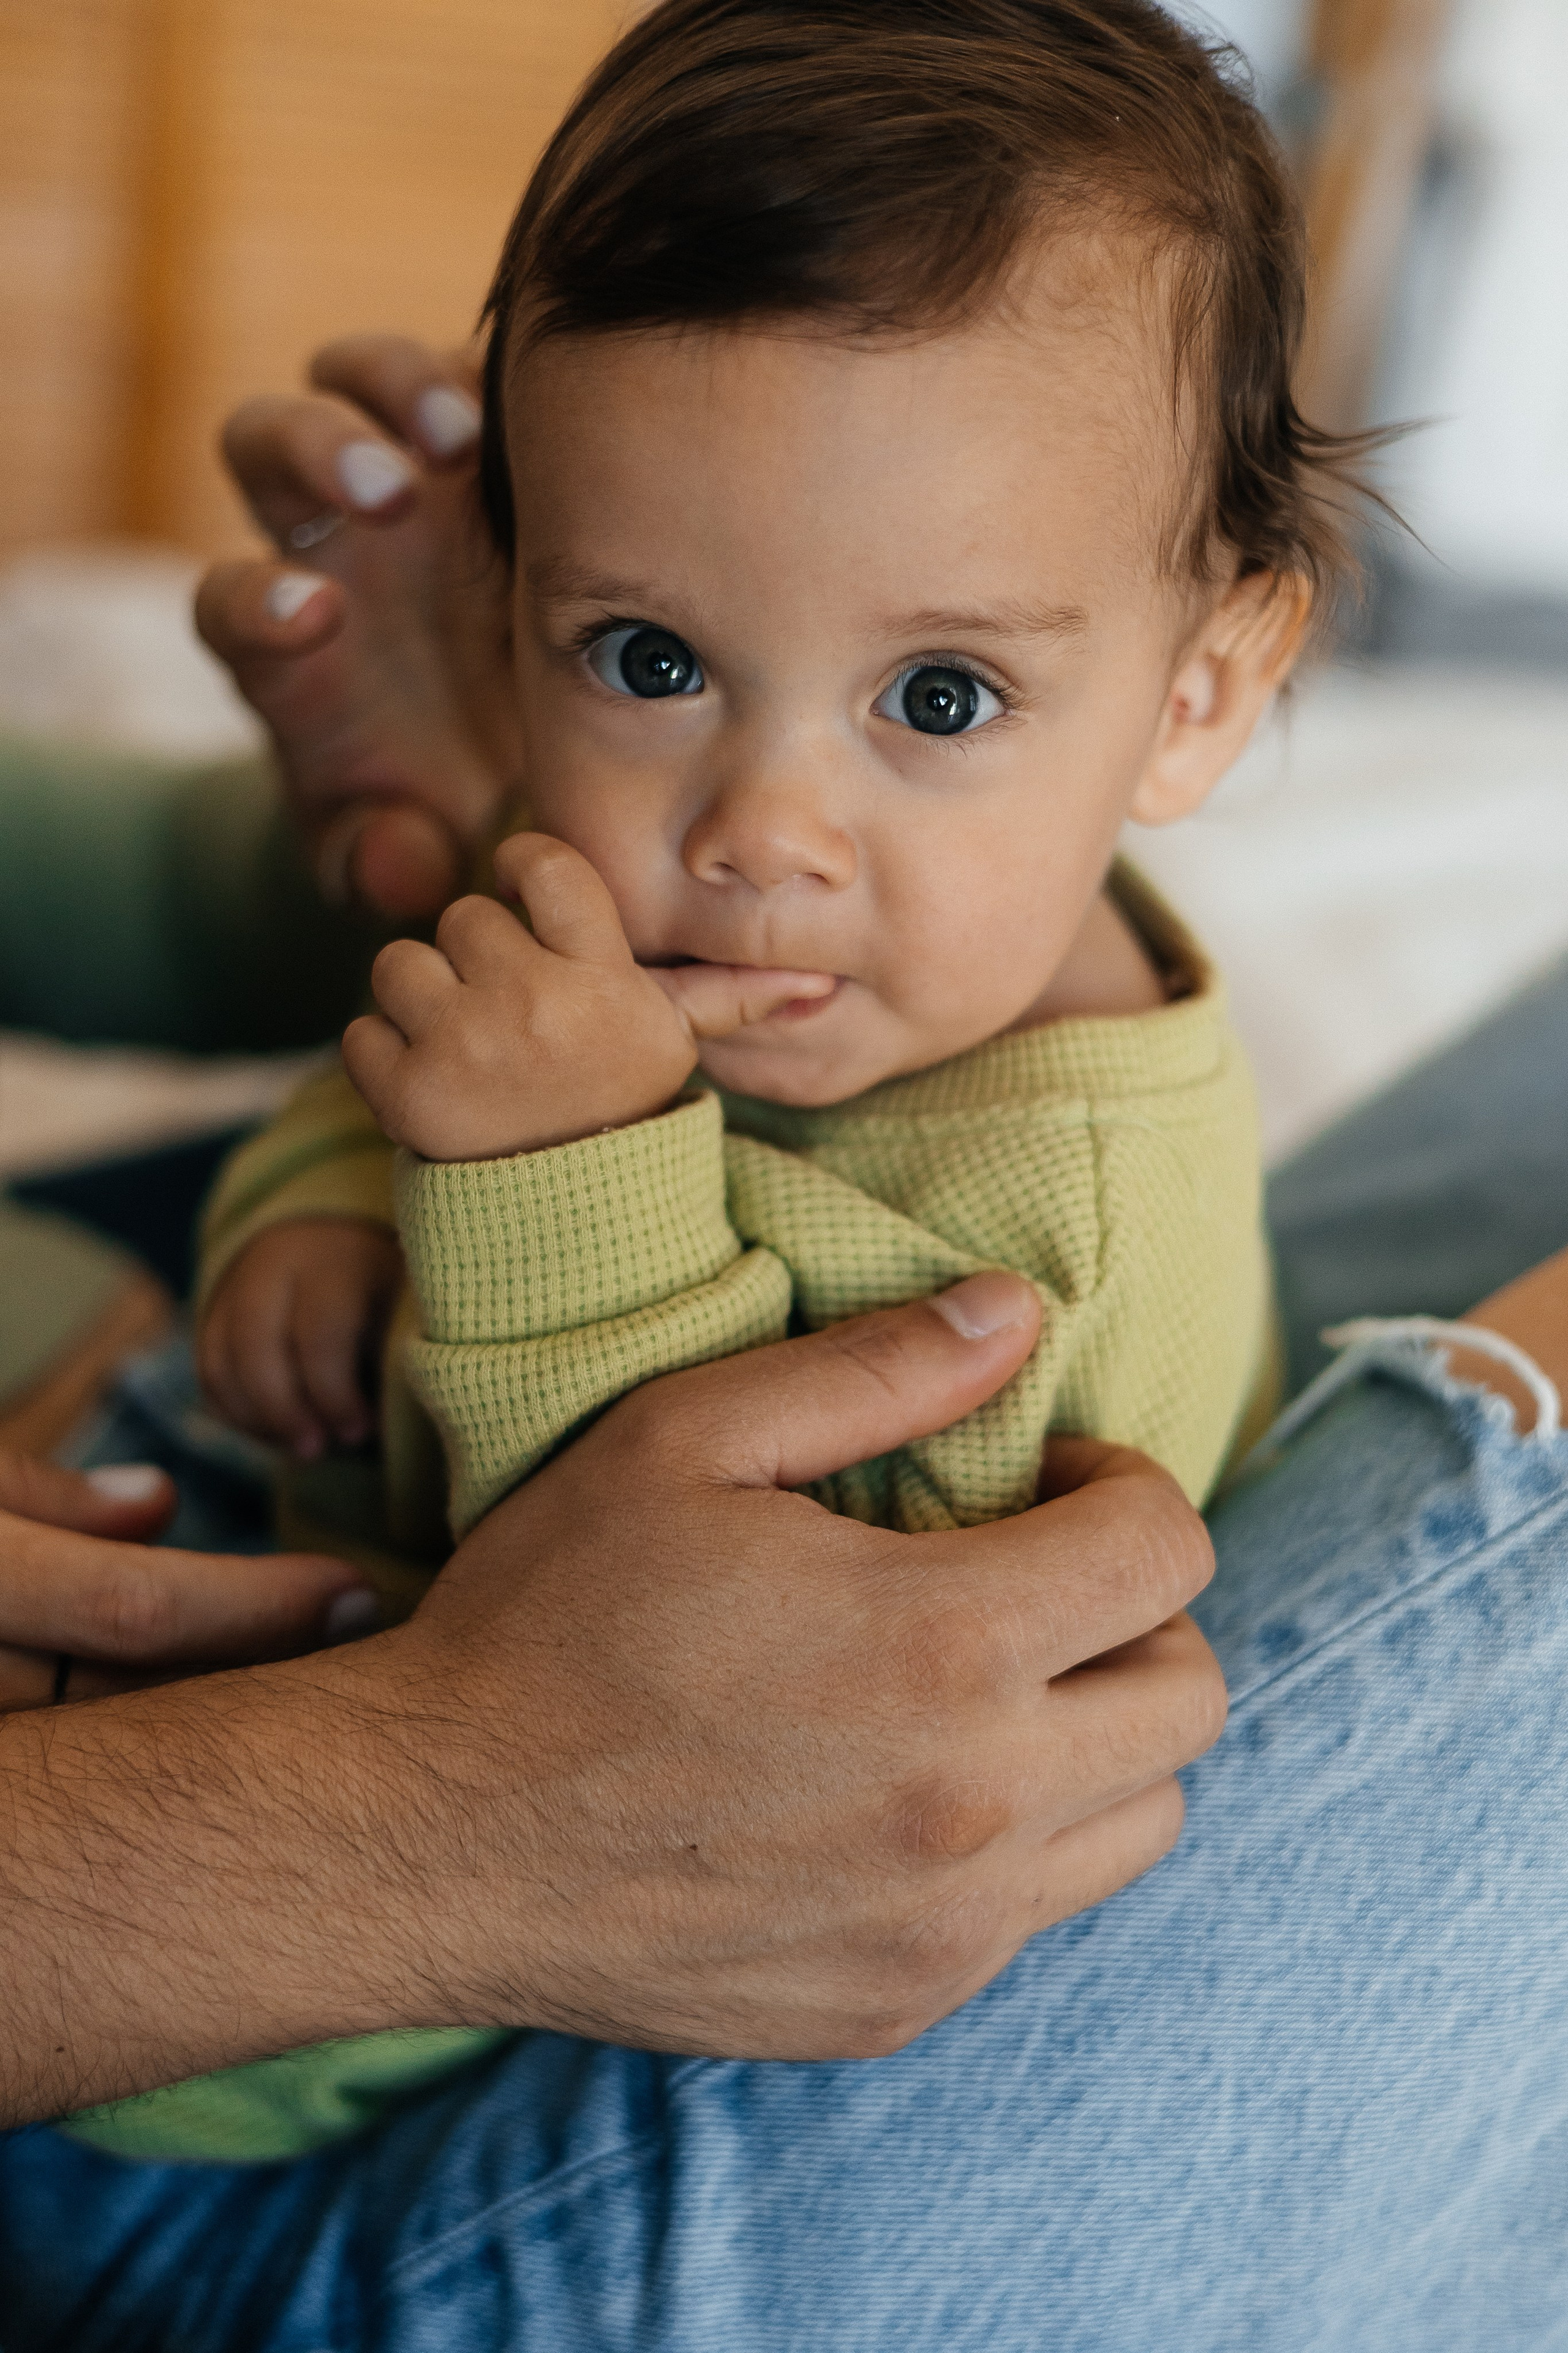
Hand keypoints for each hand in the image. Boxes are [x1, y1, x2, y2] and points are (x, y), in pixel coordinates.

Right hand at [2, 1275, 1223, 2119]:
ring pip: (1144, 1819)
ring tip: (984, 1683)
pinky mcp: (901, 2007)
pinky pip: (1035, 1916)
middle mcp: (978, 1806)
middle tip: (1033, 1574)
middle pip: (1190, 1697)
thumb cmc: (547, 1618)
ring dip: (1099, 1733)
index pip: (1165, 1551)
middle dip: (1140, 1610)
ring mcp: (948, 1929)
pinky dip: (1013, 1842)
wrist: (427, 1838)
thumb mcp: (686, 1438)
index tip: (1046, 1475)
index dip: (1123, 1482)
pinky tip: (900, 1789)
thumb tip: (1016, 1313)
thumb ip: (874, 1370)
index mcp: (943, 1647)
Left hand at [196, 335, 520, 920]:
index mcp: (284, 647)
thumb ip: (387, 868)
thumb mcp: (405, 857)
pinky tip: (544, 415)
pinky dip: (487, 373)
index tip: (318, 623)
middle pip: (264, 447)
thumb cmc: (429, 807)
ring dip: (392, 390)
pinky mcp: (476, 448)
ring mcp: (399, 480)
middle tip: (383, 493)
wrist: (497, 755)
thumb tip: (404, 868)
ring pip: (349, 383)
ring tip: (456, 438)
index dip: (257, 604)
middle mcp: (324, 544)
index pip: (229, 602)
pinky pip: (459, 370)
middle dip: (312, 455)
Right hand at [198, 1218, 404, 1459]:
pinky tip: (273, 1433)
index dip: (335, 1394)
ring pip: (221, 1363)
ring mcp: (234, 1286)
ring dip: (255, 1419)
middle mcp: (273, 1267)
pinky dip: (233, 1411)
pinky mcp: (211, 1309)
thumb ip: (392, 1353)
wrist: (336, 1226)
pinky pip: (208, 1370)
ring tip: (299, 1447)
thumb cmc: (384, 1277)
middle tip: (317, 1450)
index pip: (319, 1334)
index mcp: (333, 1261)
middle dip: (284, 1412)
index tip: (359, 1431)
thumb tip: (380, 1429)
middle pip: (255, 1349)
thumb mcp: (403, 1300)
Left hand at [343, 833, 830, 1157]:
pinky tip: (431, 1082)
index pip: (543, 863)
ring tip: (465, 1043)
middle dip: (474, 956)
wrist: (572, 1220)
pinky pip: (359, 1031)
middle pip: (465, 915)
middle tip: (505, 1009)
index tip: (527, 894)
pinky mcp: (403, 1094)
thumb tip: (814, 983)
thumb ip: (727, 1000)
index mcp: (602, 981)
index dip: (525, 867)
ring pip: (398, 963)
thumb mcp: (670, 1049)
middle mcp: (535, 1006)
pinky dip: (380, 1056)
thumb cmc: (617, 1106)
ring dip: (419, 1000)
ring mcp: (464, 1049)